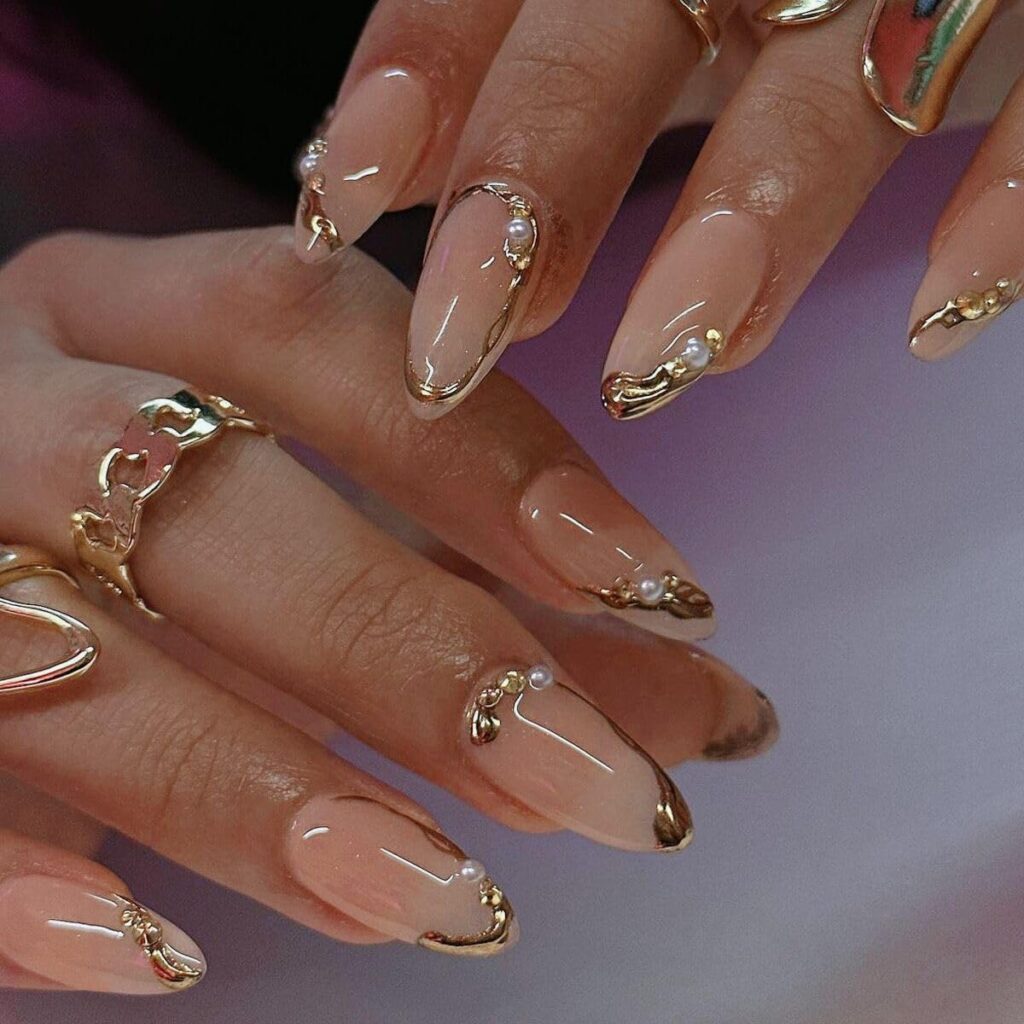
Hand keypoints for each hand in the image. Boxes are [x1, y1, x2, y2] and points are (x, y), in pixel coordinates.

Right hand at [0, 228, 775, 992]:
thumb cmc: (165, 520)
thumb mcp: (325, 514)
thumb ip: (500, 597)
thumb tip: (715, 706)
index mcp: (134, 311)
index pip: (320, 334)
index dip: (489, 456)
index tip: (657, 591)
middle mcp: (16, 398)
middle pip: (208, 503)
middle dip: (409, 650)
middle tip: (601, 786)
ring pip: (65, 649)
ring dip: (258, 785)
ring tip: (446, 899)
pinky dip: (36, 878)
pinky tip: (165, 961)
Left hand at [293, 0, 1023, 417]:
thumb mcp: (621, 16)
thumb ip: (499, 63)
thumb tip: (369, 172)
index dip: (416, 72)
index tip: (341, 202)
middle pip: (625, 26)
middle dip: (540, 178)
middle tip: (461, 343)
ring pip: (831, 78)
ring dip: (745, 223)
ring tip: (660, 365)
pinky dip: (1003, 204)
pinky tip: (940, 317)